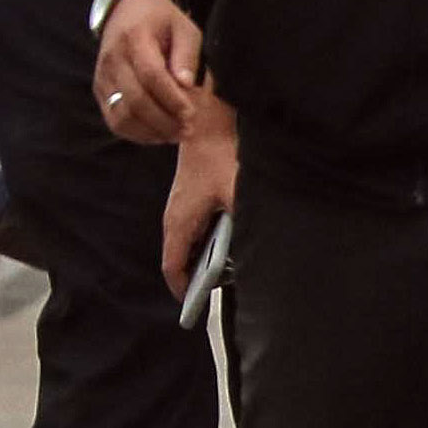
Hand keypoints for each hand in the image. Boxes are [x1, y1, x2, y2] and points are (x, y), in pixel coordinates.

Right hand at [94, 0, 207, 143]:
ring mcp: (102, 77)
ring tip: (176, 135)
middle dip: (164, 120)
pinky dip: (136, 133)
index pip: (150, 75)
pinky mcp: (100, 90)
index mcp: (135, 39)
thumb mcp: (185, 28)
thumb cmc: (162, 20)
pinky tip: (158, 135)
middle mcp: (113, 60)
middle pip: (135, 100)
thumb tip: (187, 85)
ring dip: (151, 131)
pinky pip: (114, 119)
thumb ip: (187, 55)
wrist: (126, 10)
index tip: (191, 113)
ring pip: (122, 115)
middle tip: (188, 129)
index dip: (171, 99)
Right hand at [162, 102, 237, 298]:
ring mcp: (180, 208)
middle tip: (223, 287)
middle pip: (180, 259)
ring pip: (188, 244)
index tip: (196, 306)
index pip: (172, 267)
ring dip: (205, 258)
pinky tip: (232, 239)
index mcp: (179, 223)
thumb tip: (255, 248)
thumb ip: (244, 223)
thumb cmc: (221, 156)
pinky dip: (209, 241)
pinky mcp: (190, 199)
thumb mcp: (239, 194)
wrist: (206, 122)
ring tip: (231, 267)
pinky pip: (195, 230)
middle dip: (199, 277)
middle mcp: (174, 218)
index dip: (183, 290)